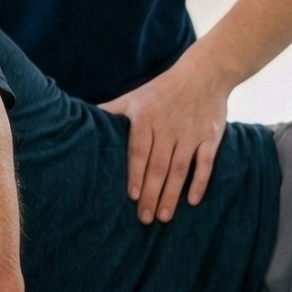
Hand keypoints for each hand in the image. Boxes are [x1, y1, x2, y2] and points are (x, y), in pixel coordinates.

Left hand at [97, 59, 231, 223]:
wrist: (205, 72)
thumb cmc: (163, 88)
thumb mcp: (135, 97)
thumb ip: (112, 111)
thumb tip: (80, 118)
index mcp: (146, 117)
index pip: (139, 151)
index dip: (136, 174)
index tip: (133, 197)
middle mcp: (168, 127)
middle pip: (158, 165)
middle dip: (152, 193)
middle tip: (145, 219)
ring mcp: (191, 133)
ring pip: (180, 168)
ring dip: (172, 194)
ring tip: (164, 217)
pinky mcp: (211, 136)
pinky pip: (205, 162)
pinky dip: (200, 182)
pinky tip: (192, 201)